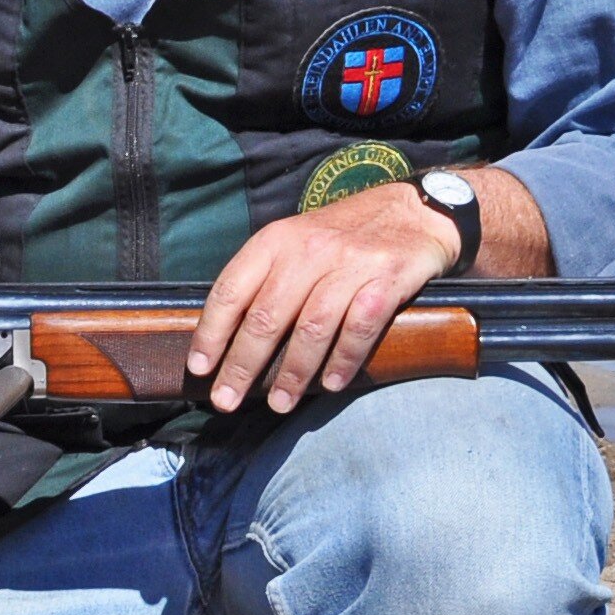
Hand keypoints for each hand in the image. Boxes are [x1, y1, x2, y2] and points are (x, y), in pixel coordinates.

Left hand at [185, 187, 467, 414]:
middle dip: (242, 365)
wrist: (415, 211)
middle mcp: (309, 248)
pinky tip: (331, 385)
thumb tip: (227, 337)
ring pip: (311, 327)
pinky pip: (359, 328)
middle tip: (228, 400)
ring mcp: (350, 263)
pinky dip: (343, 360)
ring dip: (292, 373)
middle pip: (266, 316)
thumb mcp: (296, 241)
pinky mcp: (387, 278)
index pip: (232, 289)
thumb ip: (266, 279)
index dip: (211, 332)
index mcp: (276, 240)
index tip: (199, 368)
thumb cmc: (345, 237)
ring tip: (279, 404)